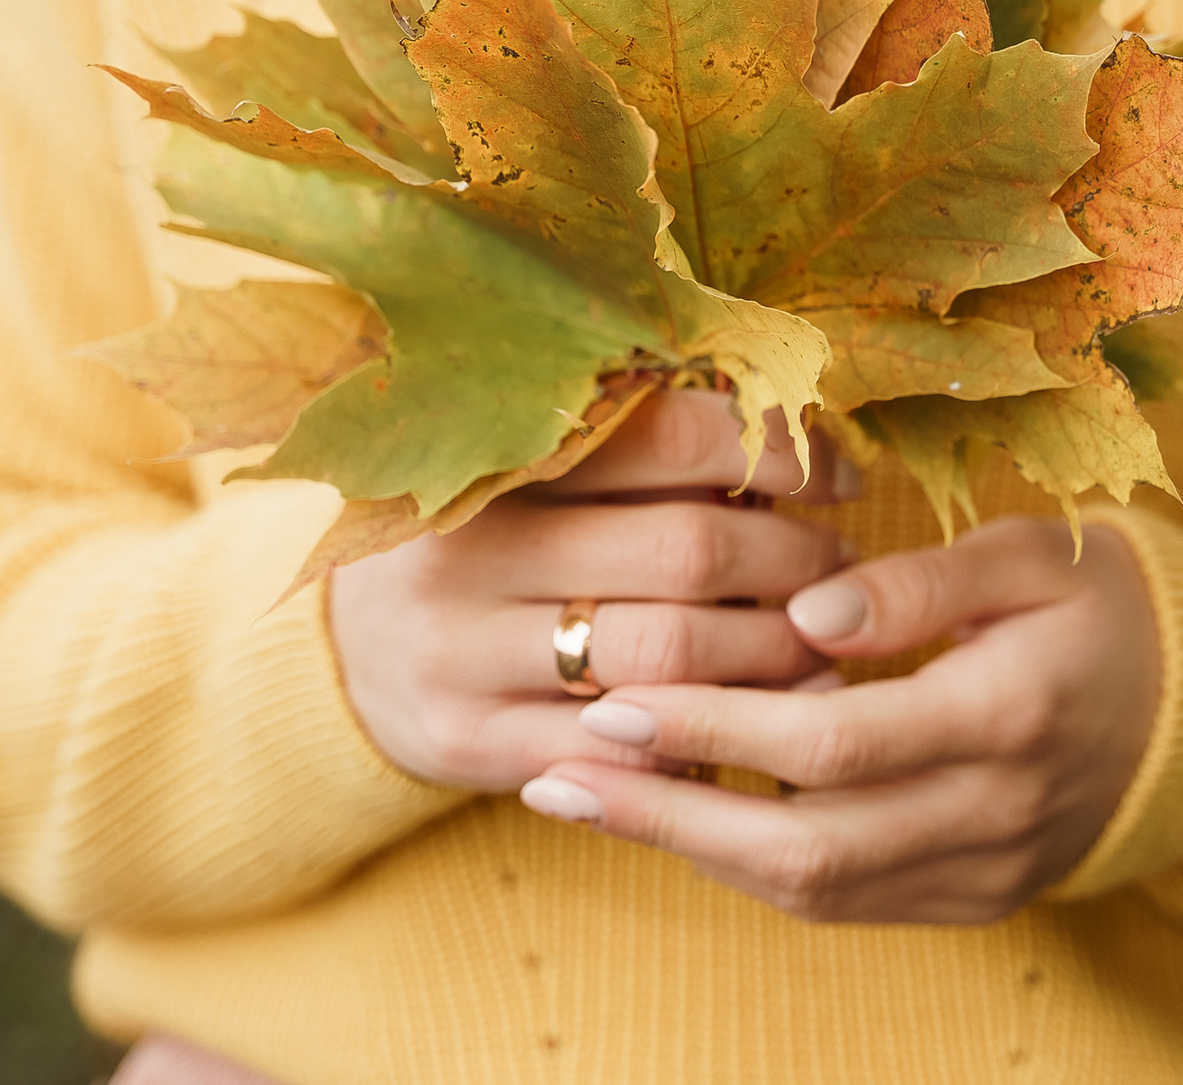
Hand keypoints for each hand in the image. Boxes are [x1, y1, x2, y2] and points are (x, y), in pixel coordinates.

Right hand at [328, 389, 851, 791]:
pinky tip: (757, 716)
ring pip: (669, 657)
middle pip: (687, 552)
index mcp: (495, 456)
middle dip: (792, 560)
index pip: (667, 436)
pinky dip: (709, 731)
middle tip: (837, 566)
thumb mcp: (536, 475)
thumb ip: (642, 455)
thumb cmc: (489, 543)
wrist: (345, 652)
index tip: (835, 473)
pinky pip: (624, 746)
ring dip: (772, 652)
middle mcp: (467, 550)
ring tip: (818, 642)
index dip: (773, 450)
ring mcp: (460, 652)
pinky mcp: (469, 740)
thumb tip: (807, 445)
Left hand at [519, 516, 1161, 923]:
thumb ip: (918, 581)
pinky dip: (754, 867)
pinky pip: (846, 902)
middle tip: (559, 772)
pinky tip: (683, 819)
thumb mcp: (1029, 555)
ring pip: (815, 890)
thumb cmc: (1100, 603)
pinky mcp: (975, 901)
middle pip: (805, 842)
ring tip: (588, 801)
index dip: (712, 726)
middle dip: (669, 811)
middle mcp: (994, 812)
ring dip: (692, 850)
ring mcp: (986, 872)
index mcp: (1007, 713)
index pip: (829, 742)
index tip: (613, 698)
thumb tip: (805, 608)